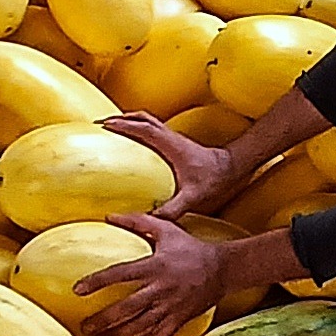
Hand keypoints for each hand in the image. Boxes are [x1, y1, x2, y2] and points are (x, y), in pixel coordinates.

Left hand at [74, 212, 224, 335]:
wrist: (224, 269)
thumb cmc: (191, 248)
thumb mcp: (167, 229)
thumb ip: (138, 221)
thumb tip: (109, 216)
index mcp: (155, 266)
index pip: (120, 274)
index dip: (97, 281)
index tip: (78, 289)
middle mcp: (161, 289)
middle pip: (127, 309)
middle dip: (103, 321)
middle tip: (85, 328)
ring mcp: (171, 308)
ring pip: (139, 328)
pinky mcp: (180, 321)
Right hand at [100, 112, 239, 219]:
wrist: (233, 168)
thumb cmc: (215, 179)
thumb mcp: (193, 197)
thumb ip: (174, 208)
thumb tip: (152, 217)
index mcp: (171, 145)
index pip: (143, 129)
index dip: (123, 125)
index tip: (104, 125)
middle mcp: (171, 137)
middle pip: (142, 118)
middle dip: (121, 118)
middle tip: (102, 122)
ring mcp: (174, 138)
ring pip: (148, 120)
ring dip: (130, 120)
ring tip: (113, 126)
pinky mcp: (177, 142)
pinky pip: (153, 129)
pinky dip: (140, 128)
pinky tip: (135, 140)